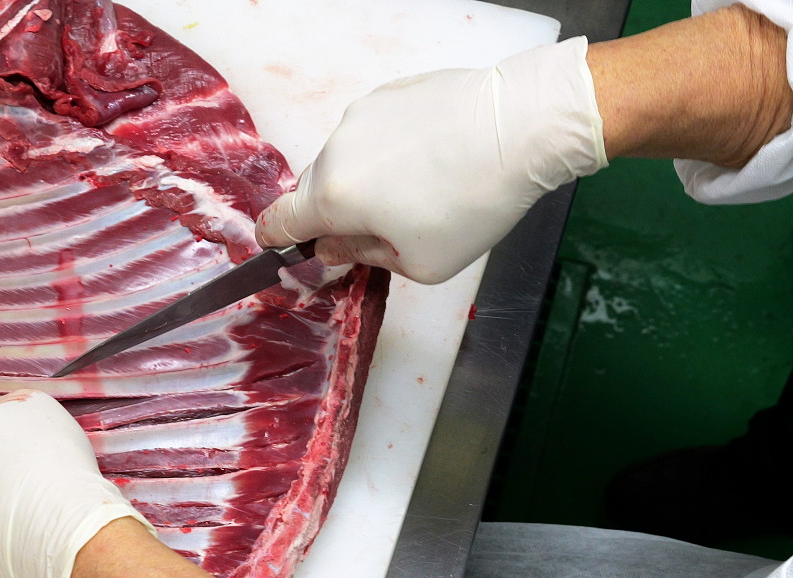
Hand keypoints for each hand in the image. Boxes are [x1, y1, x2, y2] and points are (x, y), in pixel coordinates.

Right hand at [256, 38, 607, 283]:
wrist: (520, 127)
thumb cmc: (472, 204)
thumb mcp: (420, 262)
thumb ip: (362, 258)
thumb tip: (334, 247)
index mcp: (333, 199)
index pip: (279, 222)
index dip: (277, 240)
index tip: (283, 245)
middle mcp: (336, 151)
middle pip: (313, 191)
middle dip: (335, 214)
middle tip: (379, 230)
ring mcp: (360, 117)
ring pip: (344, 159)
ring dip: (364, 179)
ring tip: (417, 191)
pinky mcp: (388, 94)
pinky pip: (371, 132)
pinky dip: (388, 150)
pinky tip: (430, 160)